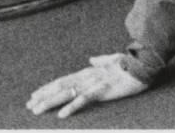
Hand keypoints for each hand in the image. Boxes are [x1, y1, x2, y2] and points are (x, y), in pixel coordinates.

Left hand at [27, 54, 148, 117]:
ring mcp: (94, 83)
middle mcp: (88, 76)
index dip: (48, 87)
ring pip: (67, 93)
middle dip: (44, 96)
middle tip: (29, 105)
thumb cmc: (131, 62)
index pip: (64, 80)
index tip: (35, 95)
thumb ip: (101, 60)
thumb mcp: (113, 60)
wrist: (145, 64)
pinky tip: (62, 114)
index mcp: (90, 71)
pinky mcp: (103, 90)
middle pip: (61, 86)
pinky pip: (85, 99)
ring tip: (36, 110)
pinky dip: (72, 107)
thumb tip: (92, 59)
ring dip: (50, 102)